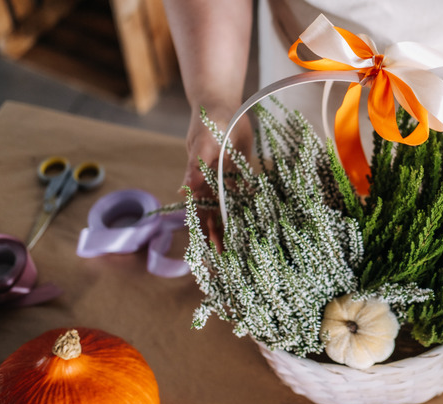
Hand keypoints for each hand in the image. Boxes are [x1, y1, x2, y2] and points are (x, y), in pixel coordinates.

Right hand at [181, 106, 252, 250]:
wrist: (222, 105)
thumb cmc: (207, 122)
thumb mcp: (201, 143)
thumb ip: (195, 166)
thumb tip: (184, 190)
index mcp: (198, 182)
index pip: (198, 213)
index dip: (202, 232)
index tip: (206, 253)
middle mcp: (210, 185)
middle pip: (214, 216)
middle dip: (219, 236)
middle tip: (228, 260)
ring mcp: (225, 180)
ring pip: (229, 209)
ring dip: (234, 227)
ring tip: (242, 248)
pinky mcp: (240, 173)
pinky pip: (245, 195)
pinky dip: (249, 208)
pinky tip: (258, 223)